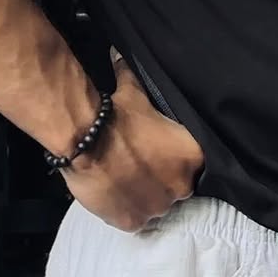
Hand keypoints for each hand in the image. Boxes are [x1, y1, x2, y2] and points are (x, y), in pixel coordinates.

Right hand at [65, 52, 204, 231]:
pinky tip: (113, 195)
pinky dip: (124, 210)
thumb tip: (120, 54)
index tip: (156, 154)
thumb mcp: (133, 92)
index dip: (171, 159)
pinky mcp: (134, 222)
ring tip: (122, 181)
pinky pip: (134, 220)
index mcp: (192, 157)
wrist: (85, 140)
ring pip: (155, 204)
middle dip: (159, 179)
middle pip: (175, 186)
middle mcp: (183, 186)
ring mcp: (159, 207)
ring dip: (142, 195)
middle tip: (136, 167)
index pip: (190, 163)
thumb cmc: (114, 114)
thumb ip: (133, 78)